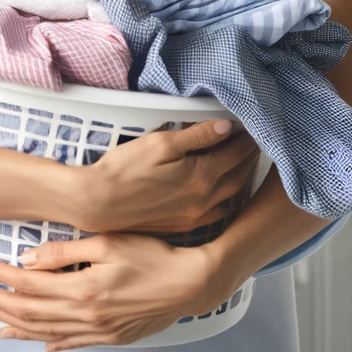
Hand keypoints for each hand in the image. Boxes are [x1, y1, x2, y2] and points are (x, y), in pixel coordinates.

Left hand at [0, 234, 238, 351]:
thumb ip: (65, 250)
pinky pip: (74, 343)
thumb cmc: (153, 254)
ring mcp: (98, 330)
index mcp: (81, 288)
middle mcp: (85, 314)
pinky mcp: (112, 337)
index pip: (26, 283)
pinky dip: (52, 341)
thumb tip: (27, 259)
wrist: (191, 284)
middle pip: (28, 310)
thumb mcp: (108, 241)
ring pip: (45, 330)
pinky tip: (40, 342)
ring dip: (15, 324)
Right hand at [69, 120, 259, 234]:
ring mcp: (195, 216)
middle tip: (253, 141)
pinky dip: (227, 199)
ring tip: (243, 162)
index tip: (251, 125)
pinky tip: (224, 192)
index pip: (235, 153)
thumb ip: (197, 135)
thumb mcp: (160, 143)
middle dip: (248, 156)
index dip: (246, 137)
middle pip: (238, 175)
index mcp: (202, 176)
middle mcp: (205, 200)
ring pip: (231, 196)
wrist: (98, 204)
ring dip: (241, 177)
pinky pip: (217, 212)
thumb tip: (228, 126)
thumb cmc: (124, 169)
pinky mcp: (183, 226)